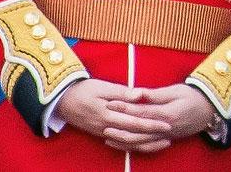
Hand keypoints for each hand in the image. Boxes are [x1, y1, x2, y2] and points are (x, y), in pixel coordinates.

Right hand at [54, 79, 173, 152]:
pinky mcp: (101, 133)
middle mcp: (106, 127)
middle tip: (170, 133)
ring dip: (145, 143)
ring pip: (128, 142)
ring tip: (162, 141)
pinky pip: (120, 142)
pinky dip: (133, 144)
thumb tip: (140, 95)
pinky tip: (144, 142)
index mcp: (107, 115)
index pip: (134, 122)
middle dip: (153, 135)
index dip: (151, 124)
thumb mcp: (101, 86)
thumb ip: (121, 93)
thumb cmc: (82, 90)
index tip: (166, 123)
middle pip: (133, 135)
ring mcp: (103, 132)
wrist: (61, 100)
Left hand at [106, 84, 217, 141]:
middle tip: (103, 122)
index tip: (110, 102)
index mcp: (167, 114)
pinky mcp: (165, 140)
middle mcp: (164, 128)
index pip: (140, 112)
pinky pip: (147, 147)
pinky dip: (133, 147)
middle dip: (119, 127)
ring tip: (107, 135)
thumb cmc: (193, 97)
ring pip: (140, 142)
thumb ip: (155, 94)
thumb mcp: (176, 91)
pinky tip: (122, 144)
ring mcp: (165, 136)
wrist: (210, 111)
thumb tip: (137, 93)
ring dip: (122, 140)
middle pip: (137, 131)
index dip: (124, 107)